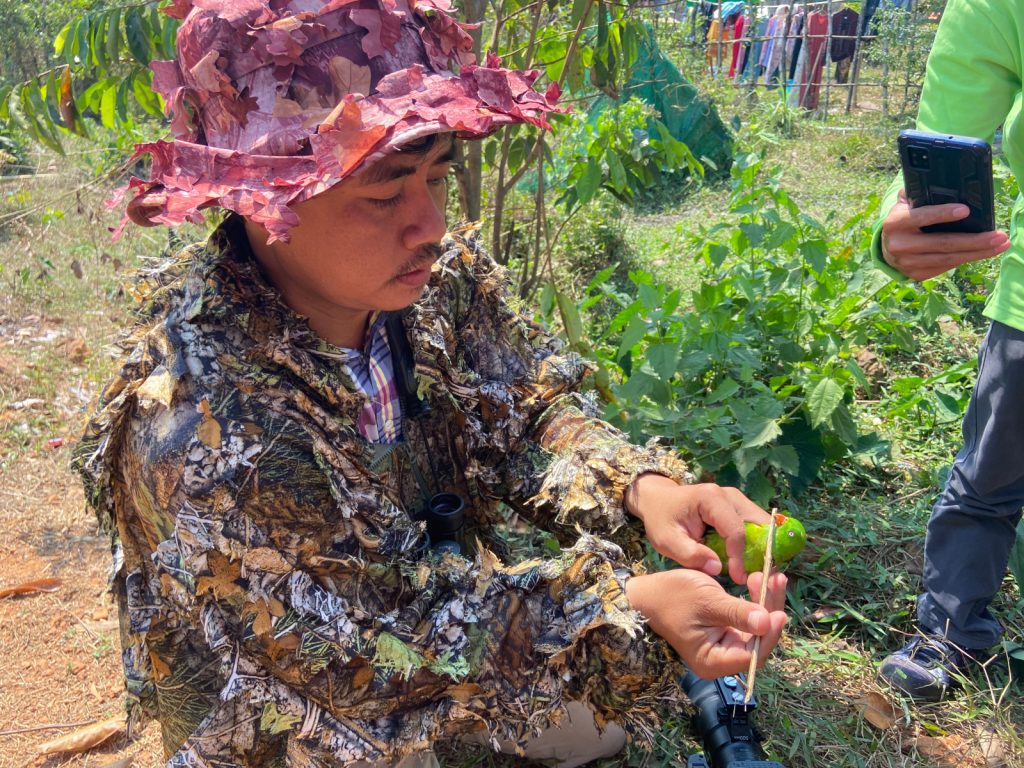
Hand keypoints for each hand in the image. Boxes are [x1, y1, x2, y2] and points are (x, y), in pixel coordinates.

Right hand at [624, 568, 787, 678]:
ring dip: (766, 602)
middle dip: (770, 610)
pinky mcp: (725, 630)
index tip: (779, 612)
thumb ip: (737, 613)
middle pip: (758, 641)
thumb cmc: (671, 597)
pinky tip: (760, 582)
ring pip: (756, 628)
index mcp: (713, 661)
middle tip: (777, 580)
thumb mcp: (706, 601)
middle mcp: (722, 658)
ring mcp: (724, 644)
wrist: (647, 594)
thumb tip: (767, 622)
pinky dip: (755, 601)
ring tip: (773, 577)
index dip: (768, 635)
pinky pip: (747, 620)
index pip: (751, 656)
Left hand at [625, 474, 769, 583]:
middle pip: (759, 524)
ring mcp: (737, 500)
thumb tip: (717, 569)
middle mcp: (730, 496)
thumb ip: (689, 554)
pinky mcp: (739, 507)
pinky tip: (750, 562)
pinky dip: (757, 544)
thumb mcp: (666, 540)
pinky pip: (756, 527)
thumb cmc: (661, 519)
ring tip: (755, 572)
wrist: (658, 500)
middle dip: (763, 552)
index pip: (736, 530)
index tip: (738, 579)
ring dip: (763, 548)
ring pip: (762, 525)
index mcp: (711, 499)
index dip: (740, 557)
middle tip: (759, 577)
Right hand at [880, 190, 1008, 280]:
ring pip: (949, 259)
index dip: (943, 214)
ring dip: (978, 252)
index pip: (921, 217)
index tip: (966, 210)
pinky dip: (967, 259)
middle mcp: (899, 245)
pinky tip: (983, 252)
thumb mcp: (904, 204)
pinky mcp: (916, 274)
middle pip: (943, 243)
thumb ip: (917, 193)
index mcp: (896, 223)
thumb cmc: (904, 220)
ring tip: (1000, 244)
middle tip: (998, 236)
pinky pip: (946, 267)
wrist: (886, 248)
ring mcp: (907, 263)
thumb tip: (943, 185)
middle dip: (974, 240)